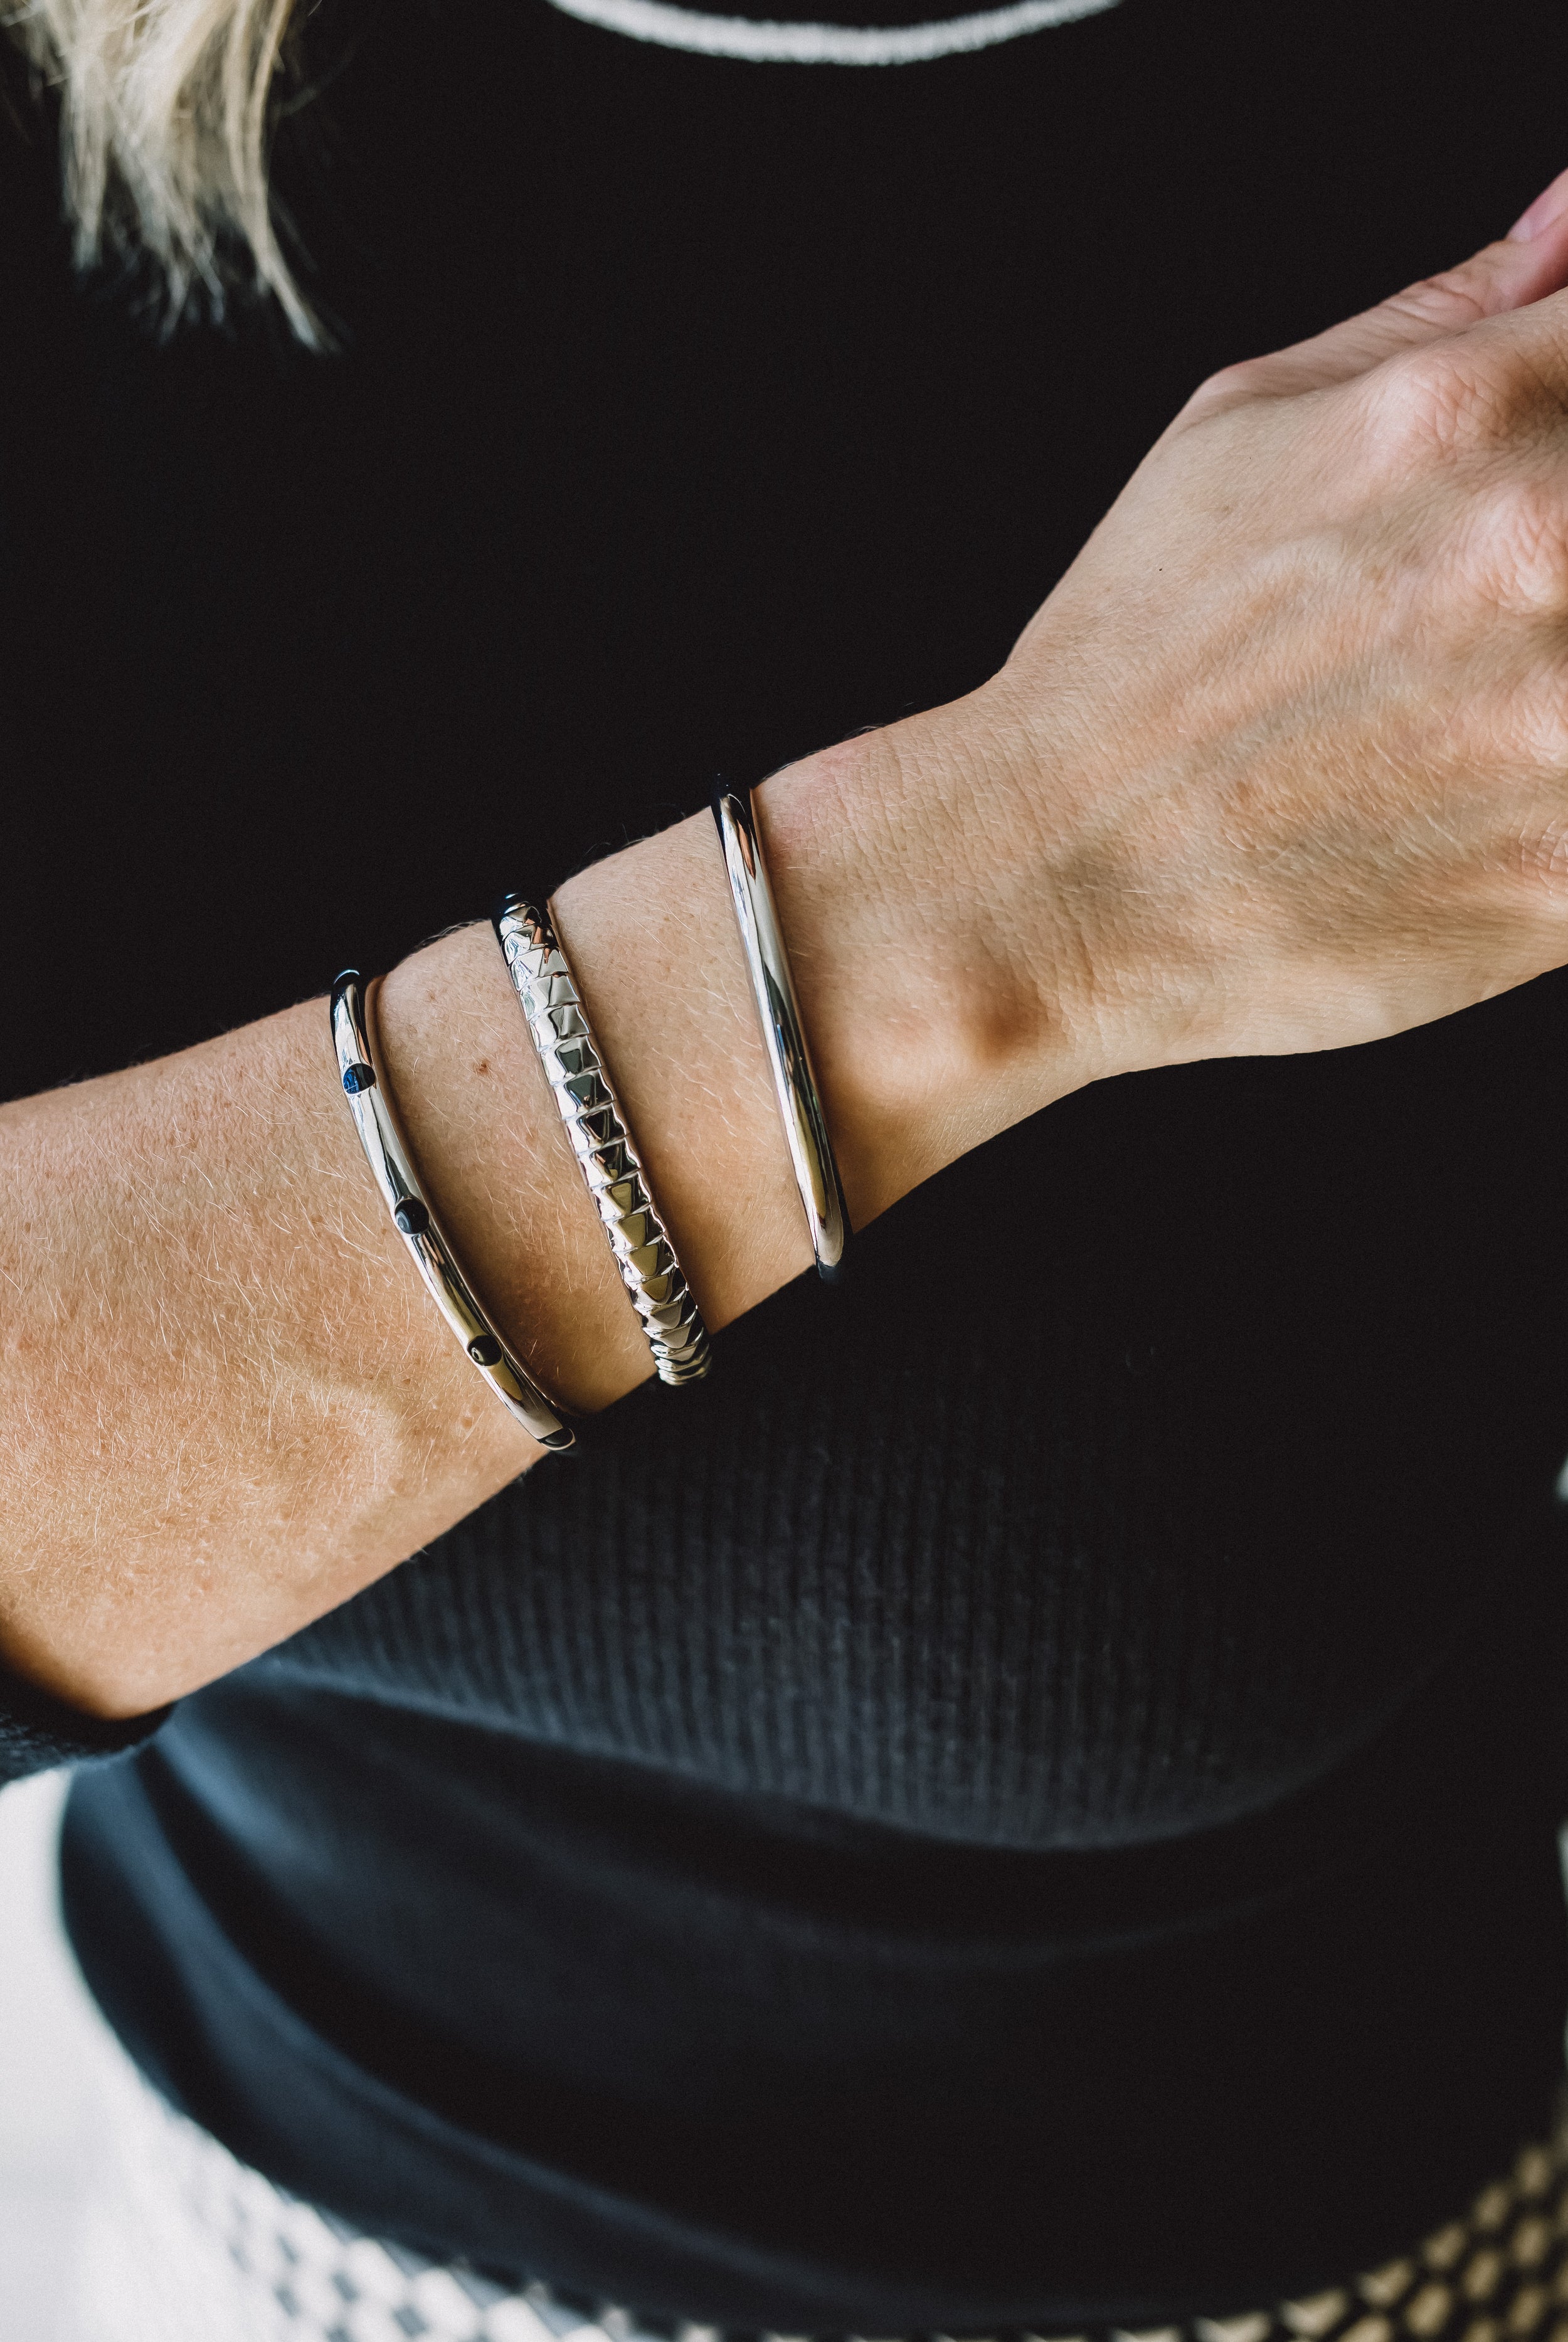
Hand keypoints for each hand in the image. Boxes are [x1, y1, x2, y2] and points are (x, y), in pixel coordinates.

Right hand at [758, 167, 1567, 1225]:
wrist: (1053, 883)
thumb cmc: (1133, 672)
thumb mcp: (1245, 425)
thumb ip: (1444, 320)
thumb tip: (1567, 235)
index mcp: (1474, 414)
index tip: (1543, 471)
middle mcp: (1546, 546)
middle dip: (1564, 559)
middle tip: (1491, 614)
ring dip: (1562, 679)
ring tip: (1482, 711)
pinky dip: (1562, 804)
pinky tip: (1487, 796)